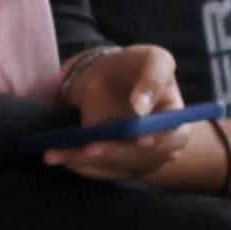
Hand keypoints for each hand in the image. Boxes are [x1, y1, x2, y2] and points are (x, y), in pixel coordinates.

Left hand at [45, 43, 189, 182]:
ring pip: (109, 167)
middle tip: (89, 147)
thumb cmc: (135, 67)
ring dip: (82, 161)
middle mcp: (157, 150)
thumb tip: (141, 107)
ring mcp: (133, 162)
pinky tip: (56, 154)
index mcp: (174, 125)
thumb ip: (154, 77)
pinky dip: (73, 163)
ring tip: (56, 152)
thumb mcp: (153, 59)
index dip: (157, 141)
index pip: (171, 139)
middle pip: (137, 159)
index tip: (140, 138)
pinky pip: (93, 171)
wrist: (108, 78)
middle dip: (112, 153)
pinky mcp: (110, 168)